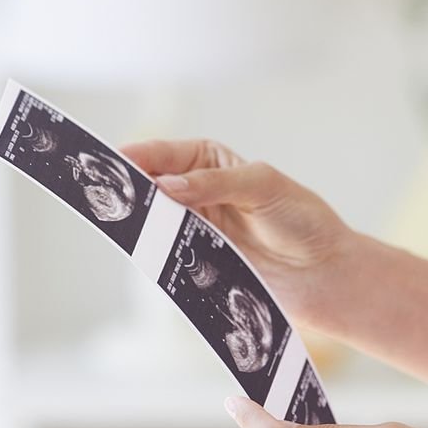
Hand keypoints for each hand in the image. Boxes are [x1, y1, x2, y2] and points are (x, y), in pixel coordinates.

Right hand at [121, 138, 353, 329]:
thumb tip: (167, 185)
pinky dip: (157, 256)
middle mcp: (197, 192)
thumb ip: (214, 184)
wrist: (324, 273)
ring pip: (154, 225)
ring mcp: (197, 229)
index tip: (107, 162)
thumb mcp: (262, 186)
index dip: (131, 156)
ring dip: (139, 227)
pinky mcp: (201, 262)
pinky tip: (146, 255)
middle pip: (149, 189)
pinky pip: (169, 256)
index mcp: (209, 161)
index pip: (160, 154)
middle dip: (127, 191)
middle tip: (103, 197)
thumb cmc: (302, 220)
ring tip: (119, 226)